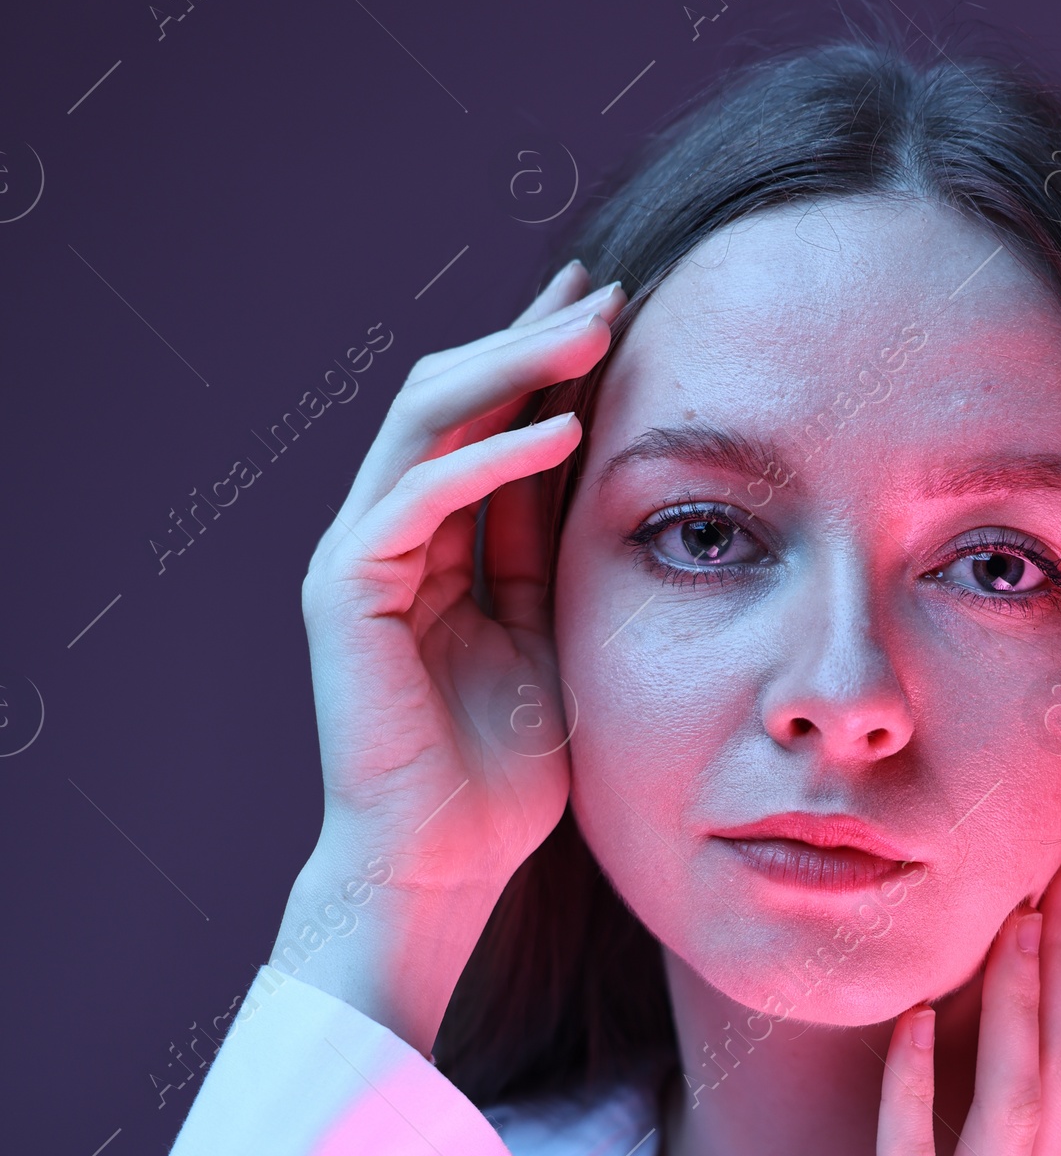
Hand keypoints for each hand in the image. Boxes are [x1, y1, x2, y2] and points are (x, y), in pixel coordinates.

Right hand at [270, 261, 622, 1048]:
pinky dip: (489, 459)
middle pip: (451, 397)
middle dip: (529, 337)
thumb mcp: (552, 637)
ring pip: (426, 421)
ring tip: (592, 333)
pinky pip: (420, 497)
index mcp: (435, 542)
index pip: (485, 419)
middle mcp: (388, 533)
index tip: (618, 308)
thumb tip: (596, 465)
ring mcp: (359, 557)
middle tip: (610, 292)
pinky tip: (559, 432)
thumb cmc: (501, 774)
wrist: (442, 863)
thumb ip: (552, 553)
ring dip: (511, 369)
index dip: (543, 358)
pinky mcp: (347, 591)